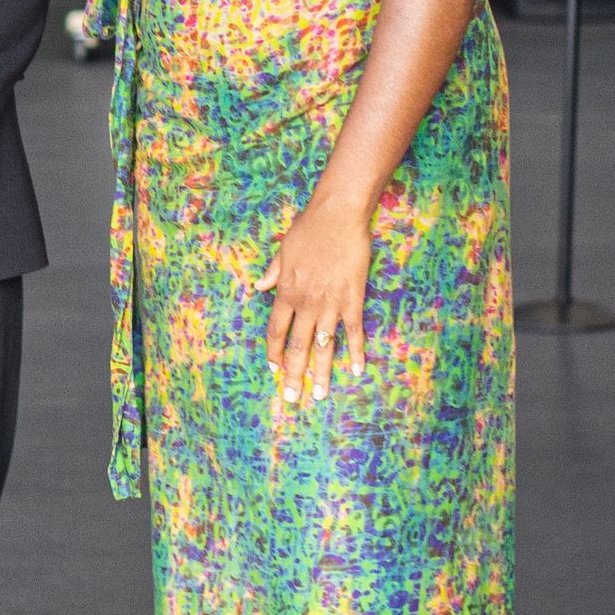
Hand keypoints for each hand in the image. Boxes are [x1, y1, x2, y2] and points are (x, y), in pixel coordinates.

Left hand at [257, 196, 372, 406]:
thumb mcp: (283, 250)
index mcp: (287, 292)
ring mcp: (331, 303)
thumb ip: (273, 273)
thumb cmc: (309, 229)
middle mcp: (306, 303)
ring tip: (318, 395)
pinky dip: (355, 352)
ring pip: (324, 345)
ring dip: (321, 372)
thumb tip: (258, 288)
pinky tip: (356, 371)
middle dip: (293, 375)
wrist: (338, 215)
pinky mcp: (353, 299)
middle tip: (292, 399)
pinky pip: (353, 332)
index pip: (276, 331)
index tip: (275, 371)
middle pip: (297, 346)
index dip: (275, 353)